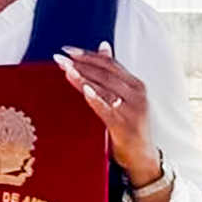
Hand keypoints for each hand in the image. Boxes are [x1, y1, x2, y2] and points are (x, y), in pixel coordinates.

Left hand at [53, 42, 161, 185]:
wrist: (142, 156)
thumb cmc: (129, 124)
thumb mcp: (123, 96)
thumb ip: (112, 74)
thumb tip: (103, 46)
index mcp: (136, 84)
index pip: (110, 64)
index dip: (88, 55)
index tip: (68, 50)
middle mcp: (137, 94)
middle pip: (105, 74)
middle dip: (81, 64)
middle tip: (60, 58)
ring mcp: (132, 109)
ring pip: (105, 89)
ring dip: (83, 77)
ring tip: (66, 69)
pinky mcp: (125, 125)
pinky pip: (107, 109)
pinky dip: (95, 98)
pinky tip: (84, 90)